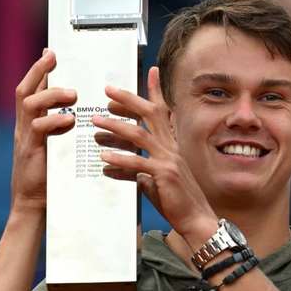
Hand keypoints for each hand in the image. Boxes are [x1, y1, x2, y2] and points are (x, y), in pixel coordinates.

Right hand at [10, 50, 76, 214]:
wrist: (35, 205)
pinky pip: (39, 128)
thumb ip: (64, 129)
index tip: (50, 52)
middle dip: (38, 70)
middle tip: (54, 57)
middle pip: (25, 90)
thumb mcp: (58, 147)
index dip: (38, 70)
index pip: (30, 89)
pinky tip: (70, 120)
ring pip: (31, 104)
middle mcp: (24, 127)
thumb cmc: (52, 176)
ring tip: (72, 94)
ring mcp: (26, 138)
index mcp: (30, 124)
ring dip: (51, 94)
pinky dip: (55, 121)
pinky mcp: (32, 152)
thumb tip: (84, 112)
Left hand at [92, 67, 217, 244]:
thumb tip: (114, 166)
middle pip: (150, 115)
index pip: (163, 112)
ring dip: (115, 127)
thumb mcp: (153, 181)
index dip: (156, 91)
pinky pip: (139, 164)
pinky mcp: (164, 176)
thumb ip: (137, 170)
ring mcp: (169, 160)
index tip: (150, 71)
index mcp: (171, 145)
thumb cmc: (175, 200)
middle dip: (128, 100)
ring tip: (95, 122)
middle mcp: (171, 148)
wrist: (195, 219)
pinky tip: (104, 158)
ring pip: (139, 136)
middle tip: (107, 91)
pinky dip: (120, 159)